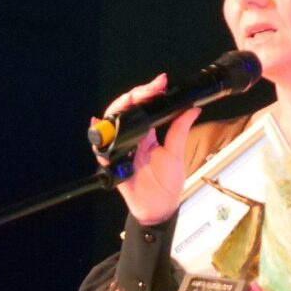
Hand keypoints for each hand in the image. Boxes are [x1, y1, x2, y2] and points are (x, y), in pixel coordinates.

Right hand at [92, 73, 199, 224]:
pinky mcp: (113, 163)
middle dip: (133, 96)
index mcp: (147, 133)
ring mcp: (121, 149)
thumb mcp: (176, 153)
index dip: (148, 93)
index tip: (159, 83)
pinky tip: (98, 124)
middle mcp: (132, 138)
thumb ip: (180, 130)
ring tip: (129, 101)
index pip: (142, 107)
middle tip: (149, 90)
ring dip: (117, 111)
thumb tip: (193, 109)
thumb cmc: (167, 183)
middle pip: (123, 110)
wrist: (158, 207)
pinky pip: (102, 149)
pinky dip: (99, 137)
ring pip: (109, 124)